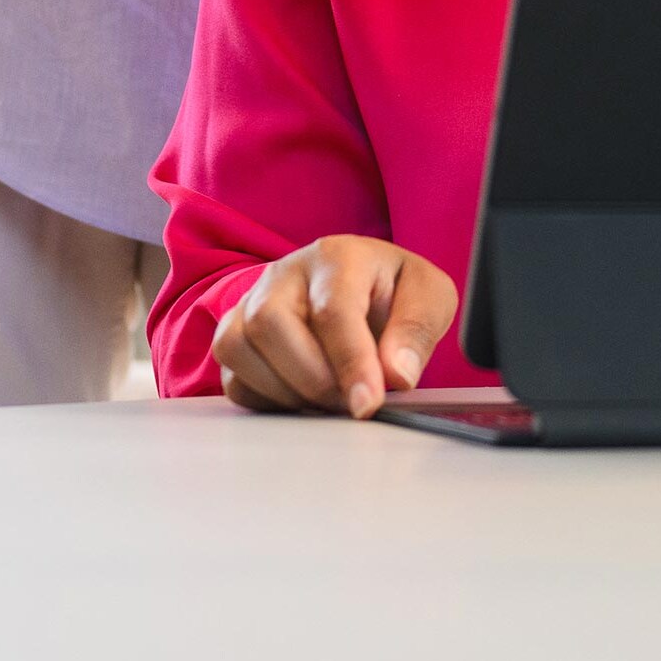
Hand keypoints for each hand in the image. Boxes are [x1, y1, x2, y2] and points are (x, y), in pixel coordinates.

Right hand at [211, 236, 457, 418]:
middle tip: (349, 403)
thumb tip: (396, 375)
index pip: (333, 308)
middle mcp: (285, 273)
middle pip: (269, 322)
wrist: (361, 288)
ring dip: (286, 391)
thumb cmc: (392, 291)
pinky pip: (232, 377)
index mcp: (338, 256)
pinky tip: (303, 399)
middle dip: (312, 378)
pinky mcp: (235, 336)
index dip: (350, 362)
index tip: (367, 404)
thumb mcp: (428, 297)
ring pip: (238, 348)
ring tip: (330, 401)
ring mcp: (252, 302)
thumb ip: (417, 330)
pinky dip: (267, 400)